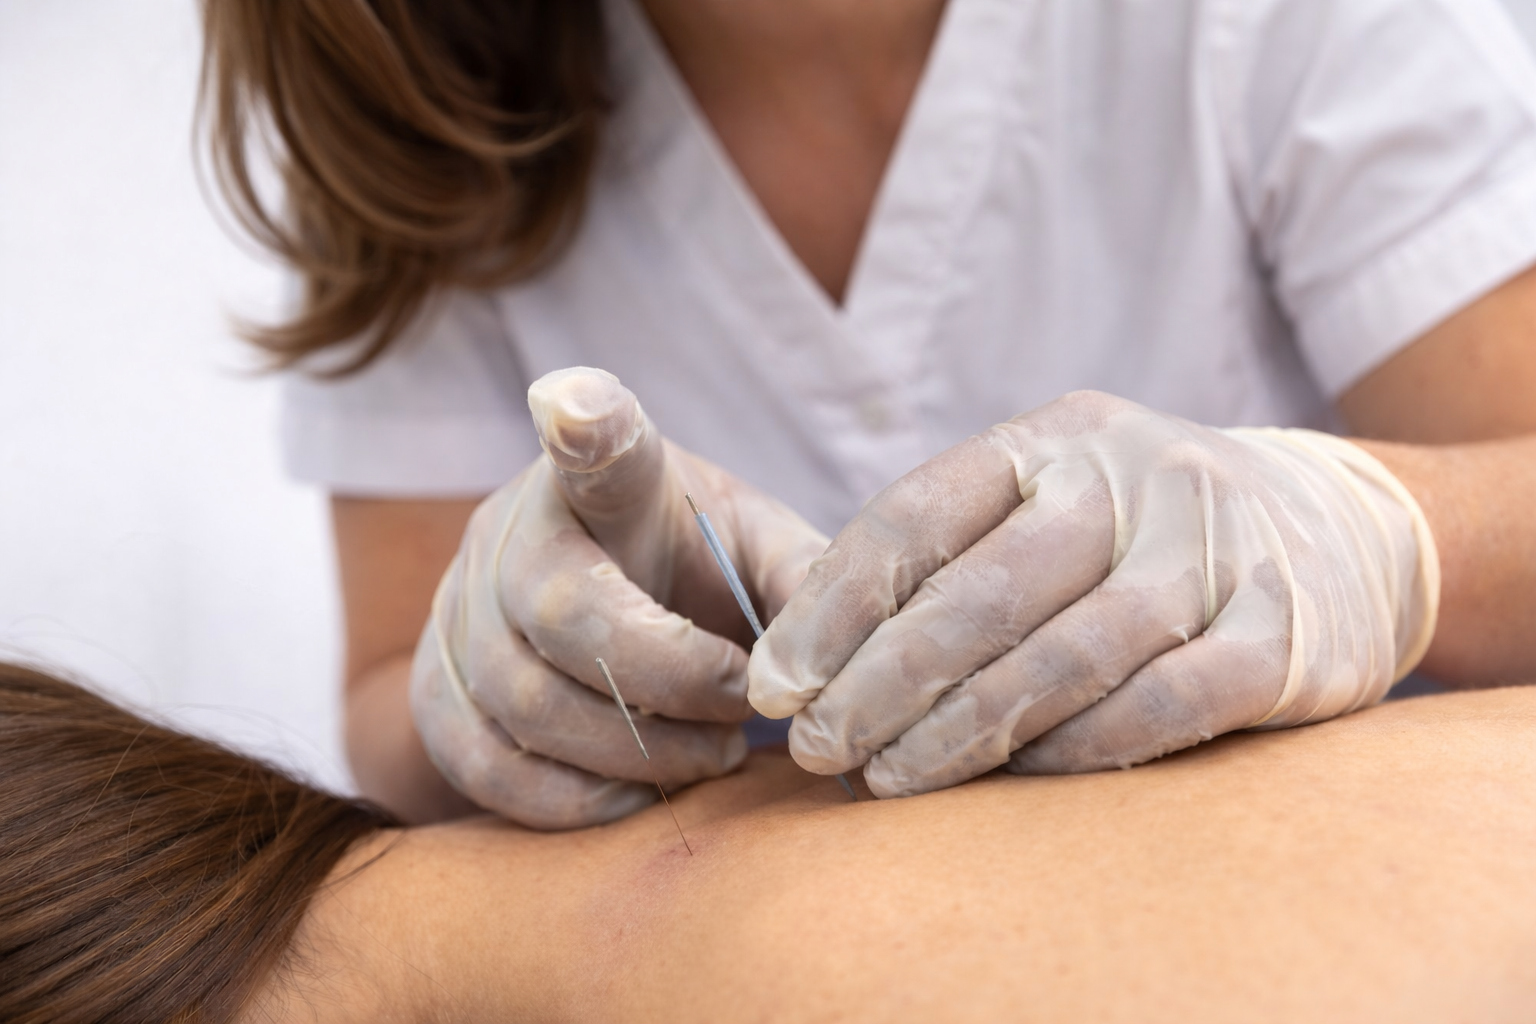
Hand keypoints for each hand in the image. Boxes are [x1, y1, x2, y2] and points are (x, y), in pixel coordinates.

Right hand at [411, 368, 827, 827]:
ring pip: (523, 702)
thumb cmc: (696, 572)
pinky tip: (633, 799)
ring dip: (634, 755)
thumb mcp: (759, 554)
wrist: (604, 611)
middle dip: (670, 689)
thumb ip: (809, 583)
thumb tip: (859, 645)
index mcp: (607, 482)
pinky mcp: (433, 689)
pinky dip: (567, 801)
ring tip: (706, 758)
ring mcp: (459, 609)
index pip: (595, 446)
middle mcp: (513, 531)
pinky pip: (479, 764)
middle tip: (738, 720)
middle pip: (566, 614)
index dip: (583, 425)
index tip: (573, 402)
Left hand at [749, 391, 1438, 797]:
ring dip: (960, 729)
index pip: (917, 514)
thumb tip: (811, 659)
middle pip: (981, 590)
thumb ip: (954, 560)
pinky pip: (1159, 703)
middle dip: (879, 681)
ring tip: (885, 778)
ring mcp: (1214, 550)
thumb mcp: (1055, 504)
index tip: (775, 684)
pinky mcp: (1282, 632)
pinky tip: (1011, 779)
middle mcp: (1134, 477)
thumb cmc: (1148, 533)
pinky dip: (1076, 748)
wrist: (1344, 530)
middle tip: (814, 749)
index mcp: (1055, 439)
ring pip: (1062, 653)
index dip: (833, 606)